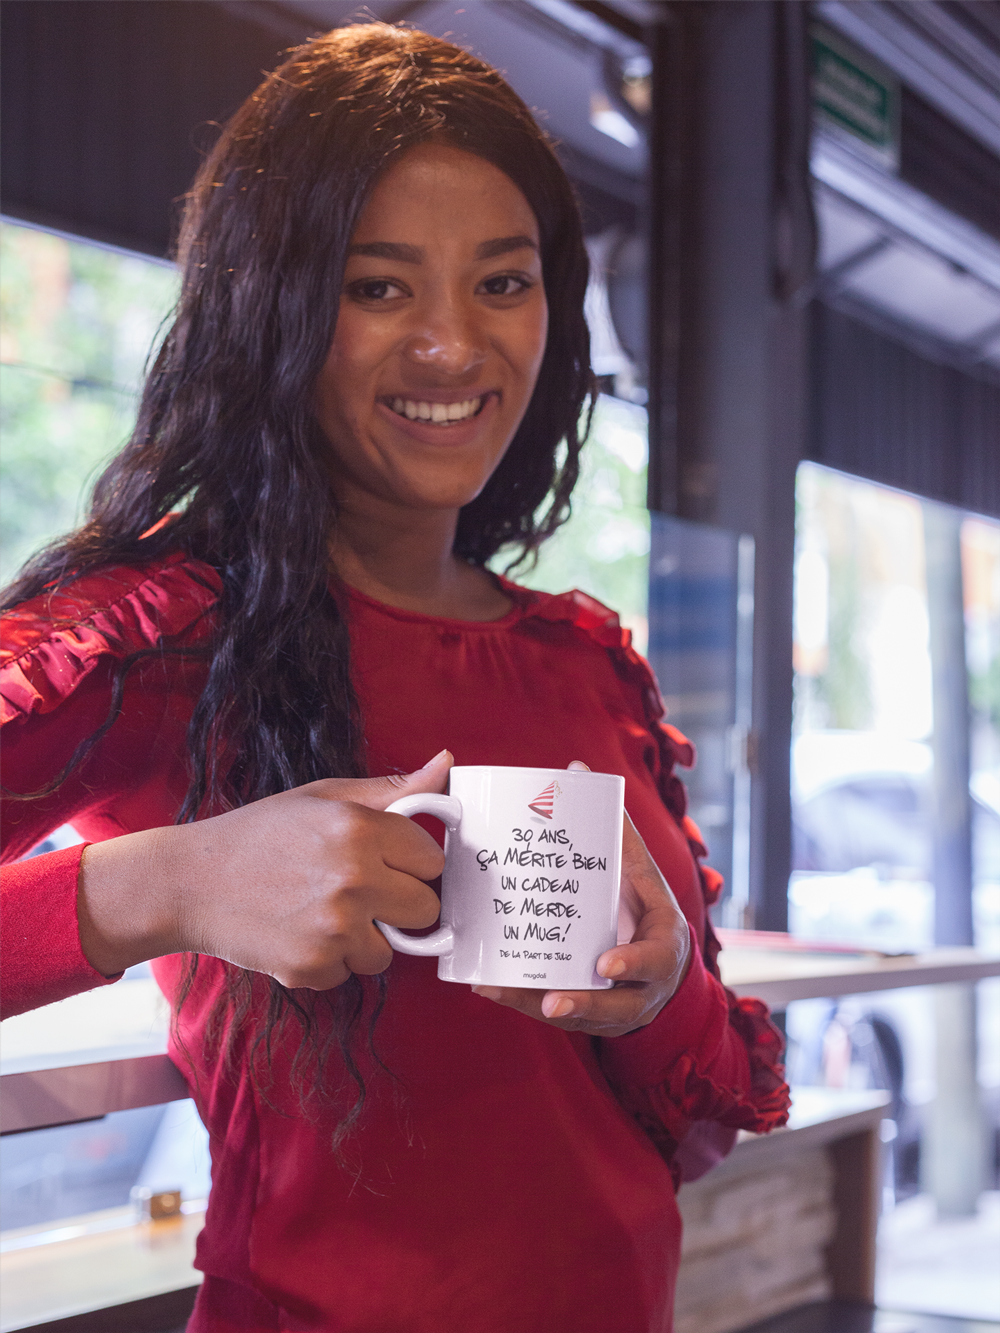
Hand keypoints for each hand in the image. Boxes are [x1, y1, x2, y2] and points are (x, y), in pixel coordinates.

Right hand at [77, 750, 453, 987]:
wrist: (190, 884)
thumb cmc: (260, 834)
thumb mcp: (323, 798)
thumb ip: (392, 790)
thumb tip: (446, 765)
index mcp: (360, 828)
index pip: (433, 860)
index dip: (412, 863)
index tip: (389, 863)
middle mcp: (354, 878)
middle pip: (424, 909)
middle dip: (399, 904)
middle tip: (361, 892)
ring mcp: (334, 928)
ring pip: (389, 951)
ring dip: (365, 939)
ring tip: (322, 913)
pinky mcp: (313, 968)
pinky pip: (350, 974)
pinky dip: (330, 962)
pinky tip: (299, 933)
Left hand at [471, 763, 690, 1037]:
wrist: (661, 966)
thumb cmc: (645, 908)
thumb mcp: (641, 872)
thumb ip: (615, 828)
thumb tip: (577, 770)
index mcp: (662, 948)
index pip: (653, 960)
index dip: (632, 964)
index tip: (606, 964)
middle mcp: (641, 987)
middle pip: (616, 1006)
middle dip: (583, 1003)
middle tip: (551, 1001)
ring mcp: (614, 1007)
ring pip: (580, 1016)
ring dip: (538, 1005)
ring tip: (500, 991)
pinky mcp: (586, 1015)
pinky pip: (554, 1015)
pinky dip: (520, 1002)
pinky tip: (487, 986)